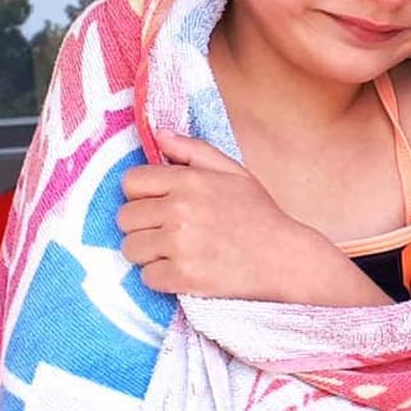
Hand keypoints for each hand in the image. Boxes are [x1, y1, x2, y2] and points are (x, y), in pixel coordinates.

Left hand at [117, 130, 311, 299]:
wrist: (285, 258)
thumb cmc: (259, 214)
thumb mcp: (233, 172)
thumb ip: (193, 150)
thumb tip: (158, 134)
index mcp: (190, 181)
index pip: (131, 181)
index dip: (142, 193)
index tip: (159, 204)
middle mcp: (180, 210)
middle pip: (125, 217)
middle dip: (143, 224)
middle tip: (169, 231)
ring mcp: (180, 245)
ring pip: (131, 248)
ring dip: (149, 252)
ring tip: (176, 251)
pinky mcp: (183, 276)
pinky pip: (146, 277)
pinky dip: (162, 277)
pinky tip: (185, 270)